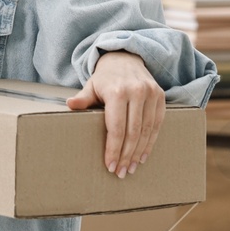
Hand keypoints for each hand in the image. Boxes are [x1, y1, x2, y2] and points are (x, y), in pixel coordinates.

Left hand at [65, 49, 164, 177]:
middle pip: (133, 132)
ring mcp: (151, 93)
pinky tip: (143, 155)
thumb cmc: (104, 78)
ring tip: (131, 167)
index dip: (113, 149)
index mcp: (117, 91)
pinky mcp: (160, 96)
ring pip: (147, 130)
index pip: (117, 127)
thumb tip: (69, 104)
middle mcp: (137, 92)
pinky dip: (151, 141)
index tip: (110, 165)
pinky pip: (158, 124)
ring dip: (139, 152)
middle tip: (121, 172)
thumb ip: (83, 98)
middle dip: (126, 155)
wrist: (125, 58)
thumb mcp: (91, 86)